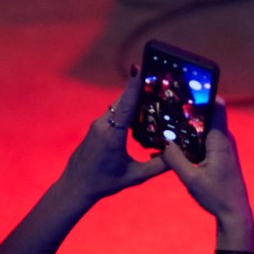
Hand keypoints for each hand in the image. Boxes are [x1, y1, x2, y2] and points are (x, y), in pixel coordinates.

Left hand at [57, 68, 169, 207]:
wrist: (76, 186)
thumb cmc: (104, 183)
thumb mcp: (135, 177)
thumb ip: (158, 166)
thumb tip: (178, 156)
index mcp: (113, 136)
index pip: (126, 105)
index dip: (133, 85)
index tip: (137, 66)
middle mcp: (103, 125)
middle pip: (124, 99)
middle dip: (140, 87)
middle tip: (159, 77)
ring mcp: (98, 124)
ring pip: (119, 104)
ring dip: (134, 97)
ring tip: (153, 91)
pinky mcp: (96, 126)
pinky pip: (114, 111)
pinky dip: (127, 107)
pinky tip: (139, 110)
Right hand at [162, 102, 253, 244]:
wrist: (234, 213)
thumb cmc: (216, 197)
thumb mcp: (191, 179)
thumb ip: (175, 159)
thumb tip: (163, 141)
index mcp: (219, 141)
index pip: (217, 106)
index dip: (203, 94)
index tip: (186, 87)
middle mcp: (224, 139)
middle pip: (207, 114)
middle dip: (189, 108)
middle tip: (169, 103)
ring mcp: (223, 146)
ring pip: (205, 127)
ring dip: (188, 125)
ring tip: (167, 121)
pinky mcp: (220, 155)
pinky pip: (205, 139)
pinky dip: (192, 138)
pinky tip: (175, 144)